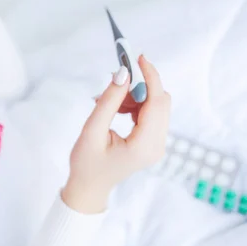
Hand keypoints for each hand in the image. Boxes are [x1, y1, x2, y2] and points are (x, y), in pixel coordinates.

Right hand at [61, 55, 170, 213]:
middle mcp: (157, 146)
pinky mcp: (152, 142)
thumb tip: (122, 73)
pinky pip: (151, 114)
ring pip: (156, 106)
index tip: (138, 57)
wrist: (89, 188)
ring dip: (136, 95)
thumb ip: (109, 101)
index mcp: (144, 146)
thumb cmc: (86, 164)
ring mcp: (157, 145)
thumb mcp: (92, 130)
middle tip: (115, 80)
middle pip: (160, 102)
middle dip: (141, 86)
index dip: (150, 77)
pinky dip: (135, 104)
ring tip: (110, 101)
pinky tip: (116, 108)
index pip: (156, 102)